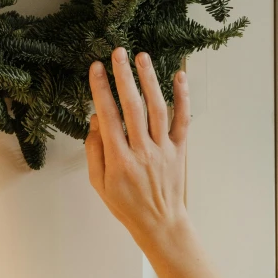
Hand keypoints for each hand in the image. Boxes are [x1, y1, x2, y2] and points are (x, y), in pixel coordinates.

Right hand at [85, 47, 190, 245]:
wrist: (161, 224)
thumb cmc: (125, 204)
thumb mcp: (98, 184)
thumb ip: (94, 151)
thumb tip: (95, 119)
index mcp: (120, 160)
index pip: (108, 117)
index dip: (100, 90)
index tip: (95, 67)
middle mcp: (142, 151)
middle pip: (133, 107)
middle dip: (124, 77)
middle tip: (117, 53)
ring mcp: (164, 149)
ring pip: (157, 109)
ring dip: (149, 80)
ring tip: (141, 56)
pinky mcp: (180, 150)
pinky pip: (183, 120)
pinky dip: (183, 97)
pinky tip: (179, 76)